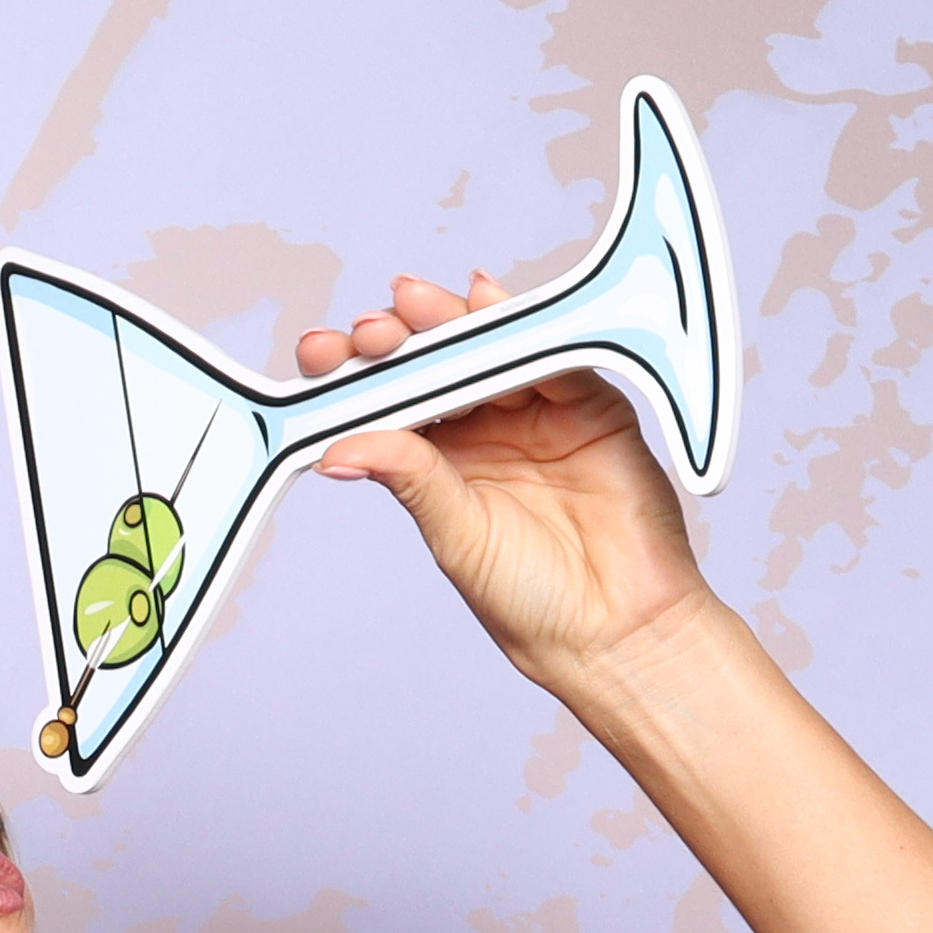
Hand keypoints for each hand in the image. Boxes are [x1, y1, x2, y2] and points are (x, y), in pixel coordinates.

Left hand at [302, 270, 713, 694]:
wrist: (613, 630)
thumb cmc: (530, 602)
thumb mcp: (456, 536)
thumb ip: (411, 479)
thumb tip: (339, 449)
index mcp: (438, 464)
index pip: (390, 403)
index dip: (355, 374)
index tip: (318, 356)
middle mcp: (484, 430)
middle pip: (436, 363)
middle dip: (399, 336)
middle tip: (370, 328)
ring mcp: (537, 412)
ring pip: (490, 347)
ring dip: (451, 320)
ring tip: (413, 303)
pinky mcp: (591, 404)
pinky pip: (556, 352)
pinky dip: (525, 325)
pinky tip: (487, 302)